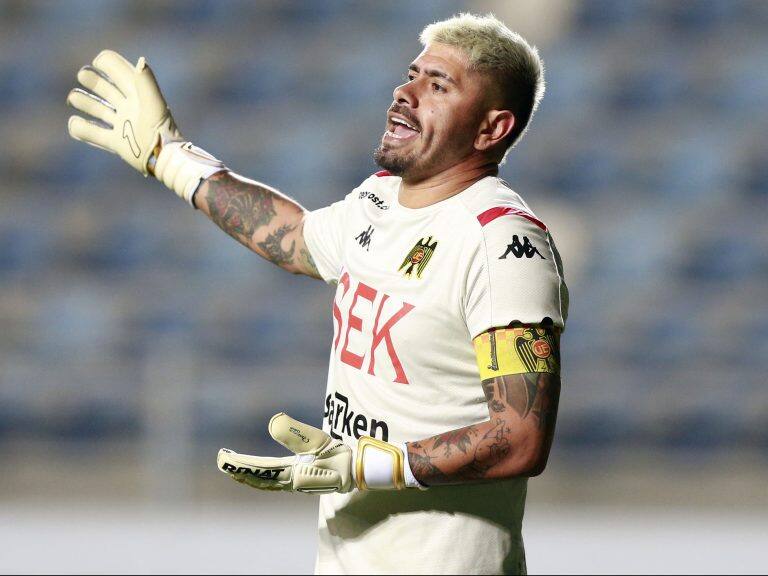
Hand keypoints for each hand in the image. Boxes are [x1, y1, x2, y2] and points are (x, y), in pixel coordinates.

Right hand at [67, 49, 181, 175]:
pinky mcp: (116, 143)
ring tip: (74, 98)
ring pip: (97, 109)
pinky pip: (93, 134)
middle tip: (83, 76)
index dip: (106, 62)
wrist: (163, 159)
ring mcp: (121, 125)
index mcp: (137, 94)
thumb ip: (146, 82)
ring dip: (83, 101)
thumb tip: (140, 60)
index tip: (98, 63)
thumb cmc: (161, 129)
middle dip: (91, 79)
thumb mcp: (154, 103)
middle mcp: (128, 107)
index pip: (119, 70)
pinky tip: (74, 122)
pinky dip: (80, 128)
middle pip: (104, 88)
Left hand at [217, 413, 420, 492]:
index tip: (223, 458)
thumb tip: (271, 423)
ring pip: (266, 480)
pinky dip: (261, 475)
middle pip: (259, 478)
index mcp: (294, 472)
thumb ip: (296, 433)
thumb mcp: (320, 441)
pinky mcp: (303, 477)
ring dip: (248, 473)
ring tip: (232, 465)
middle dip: (239, 470)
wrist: (362, 468)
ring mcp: (298, 480)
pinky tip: (257, 471)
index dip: (240, 465)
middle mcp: (292, 479)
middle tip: (222, 459)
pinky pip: (276, 479)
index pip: (260, 470)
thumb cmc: (344, 456)